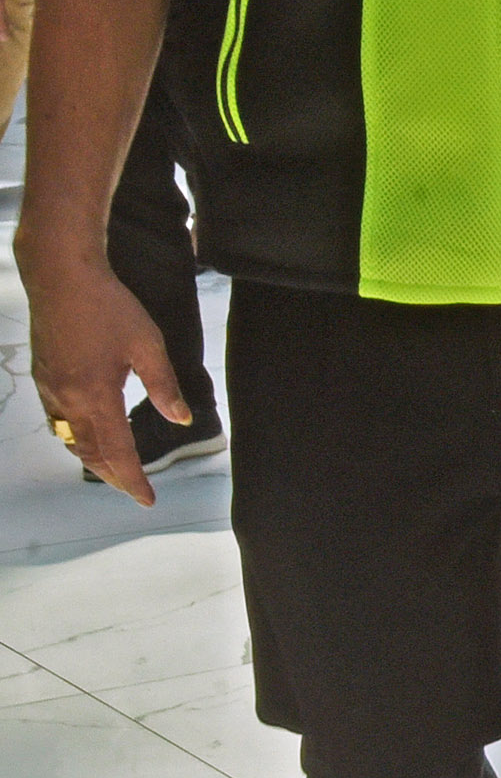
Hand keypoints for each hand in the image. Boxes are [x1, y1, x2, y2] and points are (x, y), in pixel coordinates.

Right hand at [17, 245, 176, 506]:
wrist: (61, 277)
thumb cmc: (108, 306)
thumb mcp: (147, 344)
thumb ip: (164, 386)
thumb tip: (181, 420)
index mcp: (96, 396)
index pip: (117, 451)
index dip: (133, 479)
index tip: (147, 500)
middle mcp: (67, 400)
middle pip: (90, 453)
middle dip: (113, 476)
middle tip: (135, 489)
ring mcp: (50, 389)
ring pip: (70, 439)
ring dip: (93, 458)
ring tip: (117, 468)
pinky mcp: (42, 377)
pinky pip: (58, 420)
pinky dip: (76, 436)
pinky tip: (91, 434)